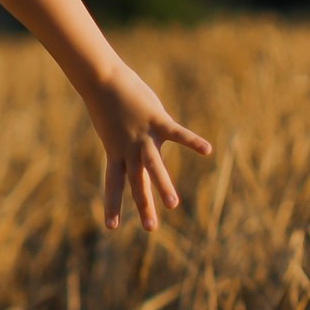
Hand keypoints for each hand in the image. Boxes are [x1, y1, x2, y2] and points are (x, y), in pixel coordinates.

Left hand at [81, 65, 211, 230]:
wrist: (102, 80)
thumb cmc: (108, 103)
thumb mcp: (113, 130)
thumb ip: (127, 145)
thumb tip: (138, 152)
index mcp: (116, 153)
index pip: (113, 185)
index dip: (113, 205)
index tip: (111, 228)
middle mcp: (128, 149)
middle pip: (137, 182)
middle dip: (144, 206)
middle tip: (150, 229)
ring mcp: (143, 136)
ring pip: (154, 165)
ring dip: (163, 185)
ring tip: (172, 205)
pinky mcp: (157, 120)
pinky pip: (178, 133)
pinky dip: (192, 141)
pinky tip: (207, 150)